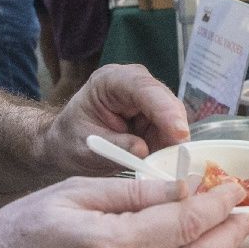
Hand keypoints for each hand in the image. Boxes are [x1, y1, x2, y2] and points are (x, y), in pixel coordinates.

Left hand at [42, 63, 190, 176]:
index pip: (142, 88)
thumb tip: (144, 150)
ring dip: (172, 143)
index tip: (179, 133)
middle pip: (165, 101)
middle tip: (181, 159)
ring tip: (164, 166)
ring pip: (173, 118)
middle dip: (175, 129)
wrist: (67, 145)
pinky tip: (162, 161)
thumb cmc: (71, 140)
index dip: (164, 109)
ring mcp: (146, 99)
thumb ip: (114, 147)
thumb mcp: (86, 147)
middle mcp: (133, 84)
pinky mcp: (155, 116)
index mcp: (109, 81)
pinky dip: (169, 148)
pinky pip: (171, 132)